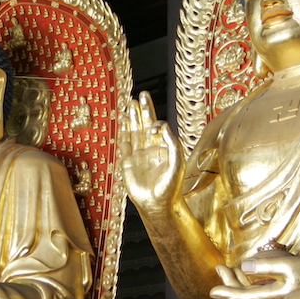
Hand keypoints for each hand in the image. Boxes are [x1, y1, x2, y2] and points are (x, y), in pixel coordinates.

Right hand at [120, 91, 183, 212]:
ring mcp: (139, 155)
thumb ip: (172, 142)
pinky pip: (124, 144)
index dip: (155, 121)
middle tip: (142, 94)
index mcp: (164, 148)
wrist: (158, 204)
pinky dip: (123, 132)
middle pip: (146, 125)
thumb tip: (162, 125)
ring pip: (135, 132)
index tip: (155, 127)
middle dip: (144, 110)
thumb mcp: (177, 162)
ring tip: (131, 103)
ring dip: (133, 118)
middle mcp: (151, 149)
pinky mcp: (128, 163)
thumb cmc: (171, 186)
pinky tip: (123, 121)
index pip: (159, 128)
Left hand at [210, 253, 299, 298]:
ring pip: (254, 292)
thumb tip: (243, 265)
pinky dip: (253, 280)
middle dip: (232, 282)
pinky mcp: (285, 294)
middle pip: (247, 295)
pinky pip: (263, 289)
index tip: (212, 289)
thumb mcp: (290, 266)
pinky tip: (247, 270)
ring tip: (227, 268)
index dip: (228, 292)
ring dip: (240, 280)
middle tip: (219, 269)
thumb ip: (266, 265)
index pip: (245, 297)